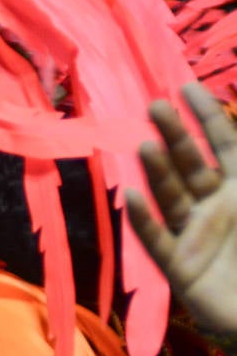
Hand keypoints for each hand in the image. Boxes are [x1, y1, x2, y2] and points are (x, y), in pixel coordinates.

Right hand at [124, 82, 236, 335]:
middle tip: (156, 107)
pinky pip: (157, 240)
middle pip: (191, 163)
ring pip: (172, 196)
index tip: (186, 87)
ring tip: (144, 145)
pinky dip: (143, 219)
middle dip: (175, 134)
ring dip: (158, 170)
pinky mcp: (180, 268)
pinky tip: (131, 198)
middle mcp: (216, 207)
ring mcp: (195, 235)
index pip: (224, 144)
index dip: (207, 116)